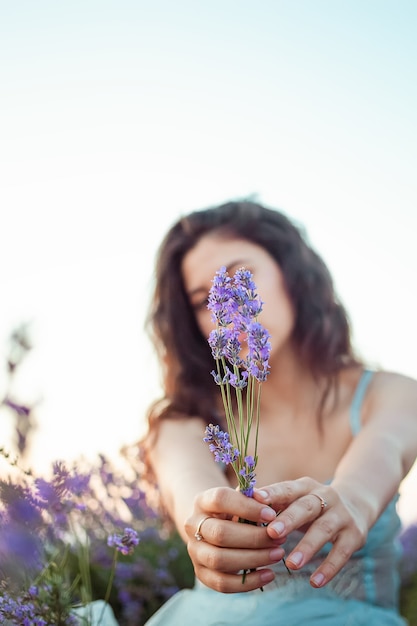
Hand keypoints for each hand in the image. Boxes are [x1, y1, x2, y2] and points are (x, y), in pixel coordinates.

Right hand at [184, 486, 285, 591]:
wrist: (211, 527)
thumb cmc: (232, 510)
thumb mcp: (239, 500)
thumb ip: (252, 500)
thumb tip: (268, 506)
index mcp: (202, 501)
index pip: (220, 499)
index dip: (246, 507)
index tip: (272, 514)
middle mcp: (192, 525)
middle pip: (220, 533)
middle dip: (254, 538)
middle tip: (280, 539)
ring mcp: (194, 551)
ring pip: (219, 560)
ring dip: (253, 559)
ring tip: (277, 554)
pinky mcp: (201, 573)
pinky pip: (222, 583)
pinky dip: (248, 582)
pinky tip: (269, 574)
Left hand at [253, 477, 367, 587]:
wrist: (357, 504)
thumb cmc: (312, 505)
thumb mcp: (296, 498)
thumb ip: (272, 504)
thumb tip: (239, 510)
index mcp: (306, 486)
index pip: (288, 488)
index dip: (273, 493)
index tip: (257, 499)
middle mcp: (326, 497)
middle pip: (306, 507)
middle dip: (289, 519)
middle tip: (272, 533)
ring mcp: (342, 516)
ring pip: (324, 530)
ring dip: (307, 546)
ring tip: (291, 563)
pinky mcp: (355, 535)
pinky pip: (342, 552)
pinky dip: (329, 568)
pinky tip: (315, 582)